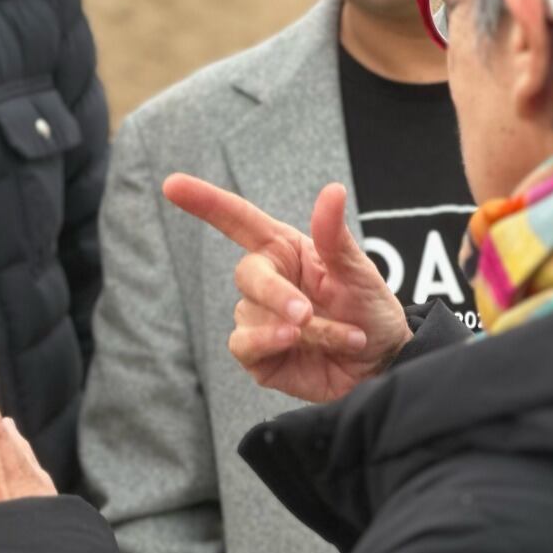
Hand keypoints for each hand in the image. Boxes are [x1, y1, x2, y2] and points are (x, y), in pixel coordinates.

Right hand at [163, 175, 412, 403]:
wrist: (381, 367)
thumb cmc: (370, 313)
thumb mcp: (360, 272)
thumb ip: (335, 237)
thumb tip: (332, 191)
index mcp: (285, 250)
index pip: (237, 219)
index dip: (204, 201)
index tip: (171, 184)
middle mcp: (267, 280)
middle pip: (247, 275)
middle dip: (275, 293)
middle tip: (305, 312)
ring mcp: (258, 318)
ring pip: (253, 316)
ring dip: (301, 329)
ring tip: (344, 337)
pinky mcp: (257, 355)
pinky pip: (246, 345)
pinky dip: (273, 344)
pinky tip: (301, 345)